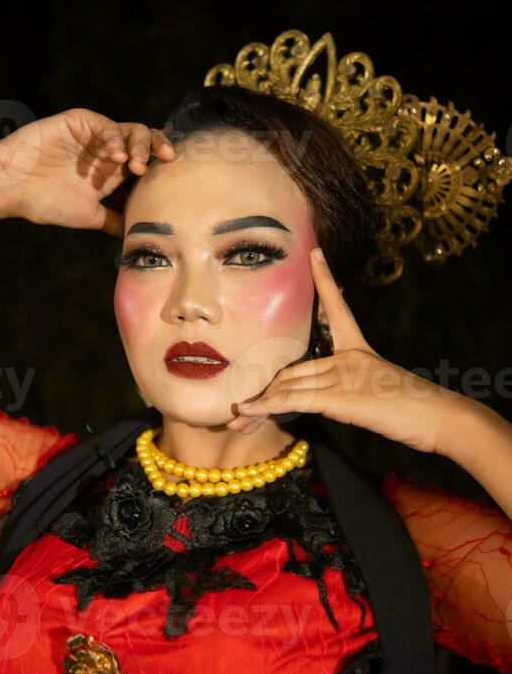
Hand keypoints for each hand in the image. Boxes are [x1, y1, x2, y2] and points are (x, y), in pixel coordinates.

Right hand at [0, 107, 175, 234]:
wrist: (12, 188)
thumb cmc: (45, 202)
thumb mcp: (89, 216)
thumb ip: (114, 221)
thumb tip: (136, 236)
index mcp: (111, 172)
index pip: (146, 162)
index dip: (161, 166)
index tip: (172, 177)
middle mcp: (105, 151)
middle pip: (144, 141)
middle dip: (158, 148)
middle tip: (165, 161)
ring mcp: (93, 135)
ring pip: (131, 129)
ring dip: (140, 144)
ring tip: (136, 164)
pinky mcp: (79, 122)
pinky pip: (106, 124)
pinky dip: (115, 138)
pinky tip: (116, 156)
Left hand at [226, 248, 463, 455]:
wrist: (440, 421)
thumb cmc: (413, 411)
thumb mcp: (377, 394)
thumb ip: (347, 391)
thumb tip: (317, 399)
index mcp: (359, 351)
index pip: (337, 310)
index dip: (326, 281)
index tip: (314, 253)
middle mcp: (349, 358)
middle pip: (294, 369)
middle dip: (265, 391)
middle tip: (236, 410)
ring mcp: (346, 376)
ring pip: (289, 385)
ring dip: (259, 405)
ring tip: (233, 418)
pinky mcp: (342, 397)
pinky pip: (294, 399)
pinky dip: (267, 407)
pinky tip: (246, 412)